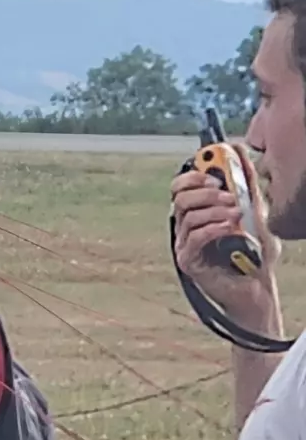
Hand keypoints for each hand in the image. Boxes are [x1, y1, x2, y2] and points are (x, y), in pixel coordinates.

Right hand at [172, 162, 278, 323]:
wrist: (258, 287)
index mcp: (197, 212)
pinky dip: (213, 227)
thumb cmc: (255, 253)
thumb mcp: (256, 210)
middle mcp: (187, 227)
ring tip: (236, 213)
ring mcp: (185, 244)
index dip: (194, 174)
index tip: (216, 171)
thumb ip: (247, 184)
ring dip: (214, 209)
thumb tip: (240, 152)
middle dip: (205, 190)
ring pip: (188, 216)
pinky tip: (230, 227)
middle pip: (180, 197)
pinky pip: (195, 237)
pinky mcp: (188, 261)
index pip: (181, 186)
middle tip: (228, 194)